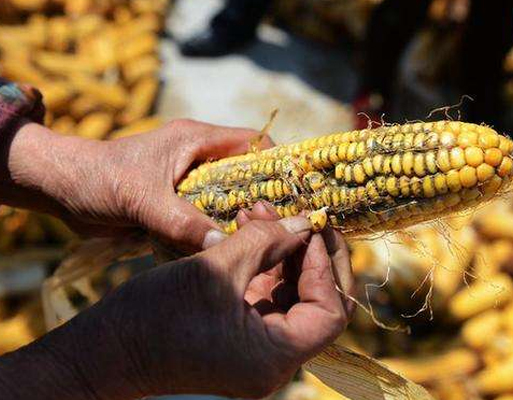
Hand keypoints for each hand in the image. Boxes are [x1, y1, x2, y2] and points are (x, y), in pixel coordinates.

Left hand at [1, 119, 269, 251]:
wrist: (62, 190)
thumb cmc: (100, 179)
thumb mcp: (141, 198)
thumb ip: (181, 220)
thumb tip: (221, 246)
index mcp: (196, 141)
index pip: (251, 142)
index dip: (275, 163)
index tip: (292, 193)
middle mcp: (197, 160)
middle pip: (244, 175)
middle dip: (261, 199)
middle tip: (277, 229)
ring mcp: (187, 184)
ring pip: (227, 201)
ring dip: (237, 220)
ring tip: (255, 245)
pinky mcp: (176, 205)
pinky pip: (206, 219)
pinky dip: (214, 234)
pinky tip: (223, 252)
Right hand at [10, 211, 353, 399]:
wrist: (104, 350)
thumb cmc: (153, 316)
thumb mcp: (214, 270)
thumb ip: (265, 242)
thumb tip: (303, 223)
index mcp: (274, 357)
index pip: (330, 312)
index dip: (325, 266)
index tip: (308, 228)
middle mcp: (273, 358)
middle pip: (317, 302)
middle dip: (308, 253)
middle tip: (298, 214)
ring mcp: (256, 345)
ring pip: (292, 293)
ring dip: (283, 250)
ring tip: (260, 210)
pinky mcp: (239, 331)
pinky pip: (266, 293)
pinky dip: (263, 260)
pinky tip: (249, 228)